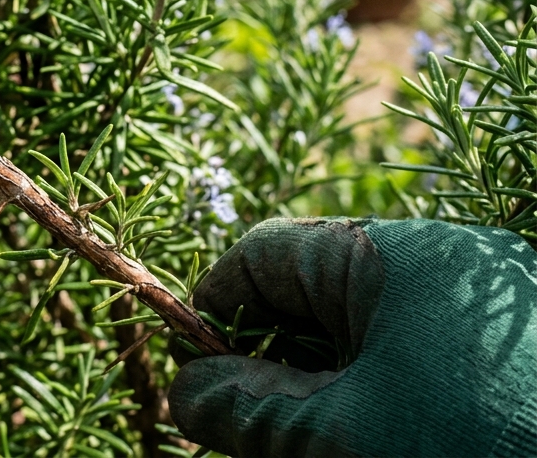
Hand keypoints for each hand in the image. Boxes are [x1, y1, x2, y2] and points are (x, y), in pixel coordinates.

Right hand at [168, 218, 536, 457]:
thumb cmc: (484, 445)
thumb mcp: (349, 436)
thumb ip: (252, 410)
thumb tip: (186, 392)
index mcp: (394, 254)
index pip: (263, 258)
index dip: (212, 316)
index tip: (192, 387)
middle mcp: (440, 272)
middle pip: (308, 308)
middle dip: (267, 380)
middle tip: (248, 449)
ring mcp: (480, 325)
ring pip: (359, 355)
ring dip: (320, 410)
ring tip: (315, 456)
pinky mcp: (509, 369)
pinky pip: (411, 377)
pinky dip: (374, 416)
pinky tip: (368, 449)